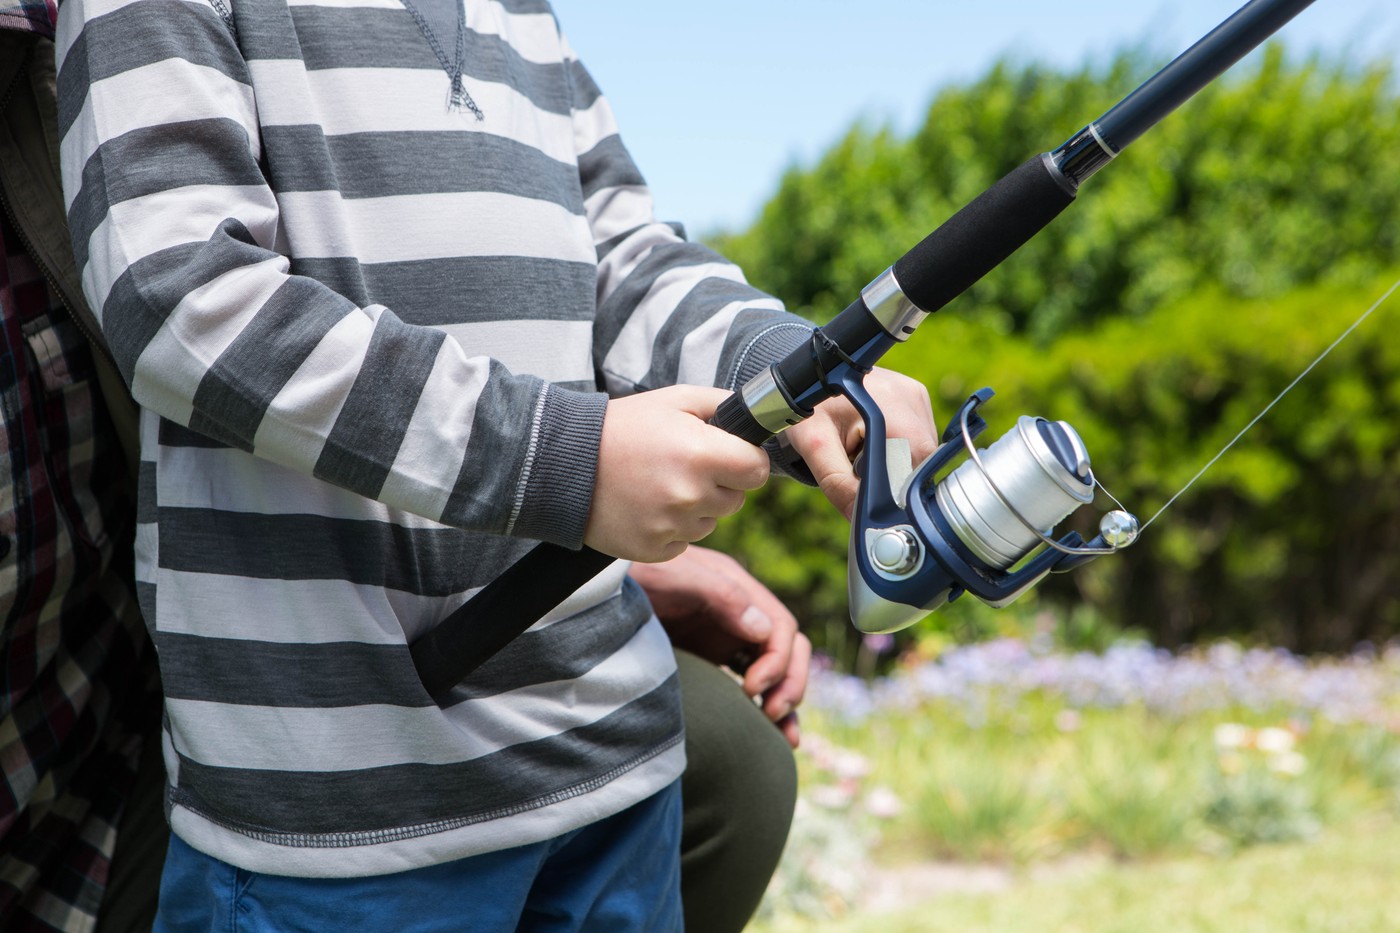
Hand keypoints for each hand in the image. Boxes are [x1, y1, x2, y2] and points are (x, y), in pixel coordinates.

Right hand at [585, 386, 771, 562]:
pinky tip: (646, 506)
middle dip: (719, 484)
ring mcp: (671, 527)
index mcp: (702, 454)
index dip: (746, 460)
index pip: (758, 470)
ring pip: (709, 522)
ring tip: (658, 484)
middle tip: (682, 466)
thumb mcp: (674, 399)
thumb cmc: (622, 427)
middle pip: (736, 499)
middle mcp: (690, 495)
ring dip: (695, 507)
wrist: (563, 463)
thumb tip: (755, 418)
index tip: (729, 455)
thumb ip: (722, 404)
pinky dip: (671, 528)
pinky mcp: (652, 550)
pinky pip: (683, 542)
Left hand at [630, 545, 810, 747]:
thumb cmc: (637, 573)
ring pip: (778, 670)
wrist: (599, 587)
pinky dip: (768, 706)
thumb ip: (720, 594)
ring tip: (782, 735)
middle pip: (790, 650)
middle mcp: (741, 613)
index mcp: (738, 589)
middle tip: (769, 712)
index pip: (781, 628)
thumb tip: (764, 629)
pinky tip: (778, 736)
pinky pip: (754, 682)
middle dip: (789, 683)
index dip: (778, 661)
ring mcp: (730, 636)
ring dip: (786, 700)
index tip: (752, 687)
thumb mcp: (675, 574)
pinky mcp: (715, 655)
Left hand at [783, 366, 937, 519]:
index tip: (872, 499)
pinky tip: (874, 444)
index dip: (898, 490)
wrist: (807, 382)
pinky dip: (900, 452)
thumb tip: (862, 519)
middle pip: (922, 460)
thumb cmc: (808, 412)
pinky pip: (918, 441)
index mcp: (889, 403)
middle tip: (858, 469)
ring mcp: (917, 396)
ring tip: (863, 453)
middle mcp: (910, 396)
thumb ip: (838, 483)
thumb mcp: (815, 447)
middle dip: (894, 477)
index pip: (915, 463)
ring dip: (898, 465)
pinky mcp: (917, 400)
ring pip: (922, 454)